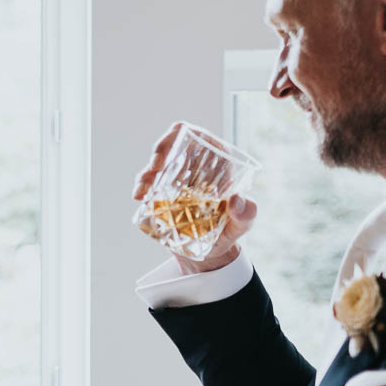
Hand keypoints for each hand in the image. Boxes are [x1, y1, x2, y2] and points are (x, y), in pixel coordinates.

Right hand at [133, 121, 259, 274]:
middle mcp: (193, 163)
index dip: (176, 138)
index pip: (194, 135)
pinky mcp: (162, 193)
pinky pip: (148, 185)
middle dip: (157, 156)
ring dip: (146, 175)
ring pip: (155, 166)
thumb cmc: (232, 230)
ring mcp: (176, 177)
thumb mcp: (244, 223)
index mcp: (216, 158)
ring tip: (142, 193)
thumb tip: (236, 200)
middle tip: (152, 172)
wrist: (213, 250)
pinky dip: (141, 189)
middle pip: (169, 145)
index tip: (167, 156)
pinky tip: (139, 198)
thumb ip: (247, 213)